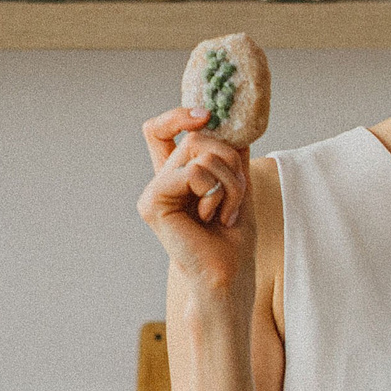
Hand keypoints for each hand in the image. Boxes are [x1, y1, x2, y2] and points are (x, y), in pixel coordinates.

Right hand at [138, 108, 252, 291]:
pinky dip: (216, 191)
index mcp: (176, 175)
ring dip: (229, 179)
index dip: (178, 116)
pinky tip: (213, 216)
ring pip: (198, 151)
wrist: (229, 275)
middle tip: (236, 191)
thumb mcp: (238, 184)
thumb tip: (236, 123)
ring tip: (226, 210)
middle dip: (229, 158)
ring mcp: (154, 191)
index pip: (160, 131)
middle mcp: (161, 180)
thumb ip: (232, 153)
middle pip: (194, 137)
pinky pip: (193, 172)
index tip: (206, 115)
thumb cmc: (233, 238)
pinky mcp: (152, 202)